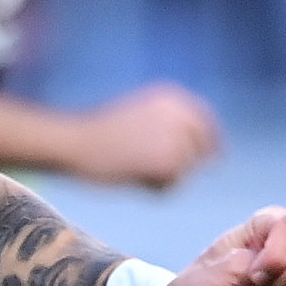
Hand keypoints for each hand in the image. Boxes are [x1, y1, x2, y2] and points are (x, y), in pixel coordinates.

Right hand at [70, 82, 222, 189]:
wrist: (74, 141)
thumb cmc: (98, 132)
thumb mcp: (139, 112)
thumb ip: (168, 123)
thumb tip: (198, 147)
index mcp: (172, 96)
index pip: (205, 121)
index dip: (209, 142)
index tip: (211, 159)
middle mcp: (180, 113)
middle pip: (202, 149)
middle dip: (187, 163)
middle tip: (160, 172)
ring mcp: (176, 138)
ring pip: (186, 170)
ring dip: (166, 177)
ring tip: (133, 170)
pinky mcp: (168, 161)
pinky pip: (172, 185)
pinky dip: (155, 188)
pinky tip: (131, 177)